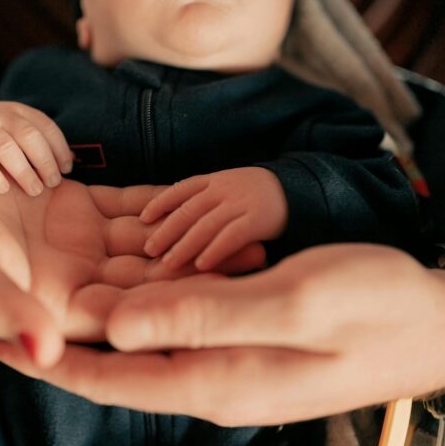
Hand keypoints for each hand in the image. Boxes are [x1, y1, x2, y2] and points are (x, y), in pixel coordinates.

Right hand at [0, 101, 73, 195]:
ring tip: (35, 190)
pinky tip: (3, 189)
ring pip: (5, 148)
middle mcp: (2, 117)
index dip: (60, 149)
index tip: (66, 169)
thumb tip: (71, 162)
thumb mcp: (19, 128)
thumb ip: (41, 141)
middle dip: (45, 162)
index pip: (46, 127)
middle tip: (53, 183)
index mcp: (20, 112)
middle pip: (29, 136)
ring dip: (24, 171)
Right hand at [0, 160, 265, 366]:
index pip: (129, 315)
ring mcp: (80, 245)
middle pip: (152, 279)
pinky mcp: (77, 209)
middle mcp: (78, 283)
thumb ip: (4, 309)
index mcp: (57, 310)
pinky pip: (129, 204)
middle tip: (258, 256)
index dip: (176, 305)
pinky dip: (163, 198)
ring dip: (194, 231)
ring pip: (150, 241)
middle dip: (202, 268)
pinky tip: (201, 192)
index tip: (226, 296)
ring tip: (245, 222)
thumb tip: (44, 347)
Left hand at [0, 244, 444, 425]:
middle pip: (124, 367)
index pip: (116, 380)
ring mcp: (236, 363)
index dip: (54, 364)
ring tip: (58, 292)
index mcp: (220, 378)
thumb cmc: (375, 306)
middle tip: (17, 312)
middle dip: (69, 344)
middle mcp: (218, 380)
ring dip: (106, 324)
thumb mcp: (294, 303)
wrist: (435, 323)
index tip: (1, 343)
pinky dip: (150, 308)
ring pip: (152, 346)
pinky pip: (184, 329)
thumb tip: (118, 326)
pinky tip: (133, 285)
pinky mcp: (251, 342)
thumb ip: (205, 315)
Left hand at [140, 167, 286, 269]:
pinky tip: (201, 265)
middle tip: (149, 249)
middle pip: (188, 210)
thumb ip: (207, 199)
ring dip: (184, 245)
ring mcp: (241, 203)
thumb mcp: (231, 186)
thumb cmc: (259, 195)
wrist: (301, 190)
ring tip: (168, 263)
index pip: (181, 189)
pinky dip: (214, 250)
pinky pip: (231, 236)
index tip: (143, 218)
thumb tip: (176, 219)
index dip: (160, 203)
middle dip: (167, 230)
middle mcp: (225, 189)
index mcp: (216, 180)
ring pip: (205, 225)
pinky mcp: (258, 219)